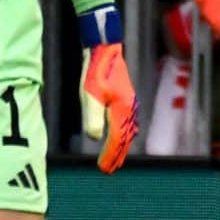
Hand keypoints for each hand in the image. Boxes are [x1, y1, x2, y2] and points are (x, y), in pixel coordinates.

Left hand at [78, 5, 137, 172]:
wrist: (104, 49)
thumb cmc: (95, 71)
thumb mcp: (89, 94)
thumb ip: (92, 117)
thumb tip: (94, 137)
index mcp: (122, 110)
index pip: (116, 140)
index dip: (110, 155)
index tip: (103, 169)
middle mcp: (129, 109)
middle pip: (125, 139)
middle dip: (117, 155)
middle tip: (109, 170)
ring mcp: (130, 103)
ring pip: (128, 131)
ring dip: (121, 147)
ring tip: (114, 158)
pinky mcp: (126, 98)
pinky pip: (127, 123)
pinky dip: (124, 135)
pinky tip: (120, 136)